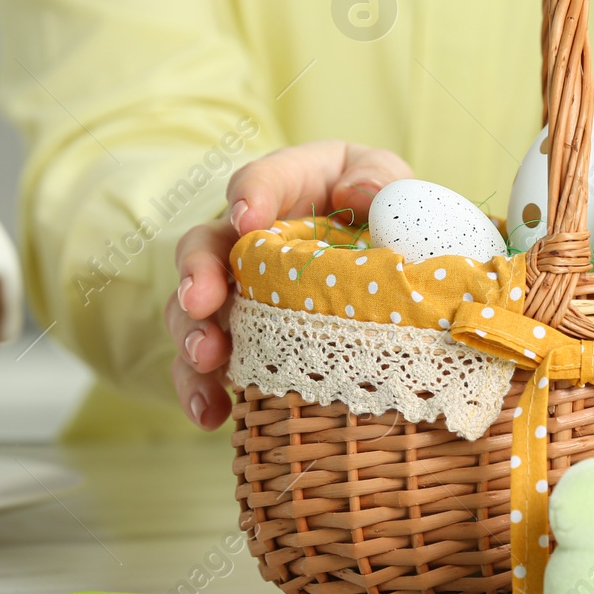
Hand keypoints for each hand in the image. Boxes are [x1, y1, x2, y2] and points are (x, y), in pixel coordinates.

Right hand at [167, 141, 411, 428]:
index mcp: (292, 186)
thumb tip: (357, 194)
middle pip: (205, 245)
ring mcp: (240, 289)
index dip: (251, 196)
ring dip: (193, 335)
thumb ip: (381, 180)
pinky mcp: (242, 338)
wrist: (401, 263)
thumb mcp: (394, 186)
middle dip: (198, 273)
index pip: (262, 180)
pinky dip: (203, 388)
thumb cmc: (390, 216)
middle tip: (202, 300)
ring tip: (206, 360)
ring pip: (194, 308)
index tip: (249, 220)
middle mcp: (249, 236)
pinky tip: (211, 414)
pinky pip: (210, 365)